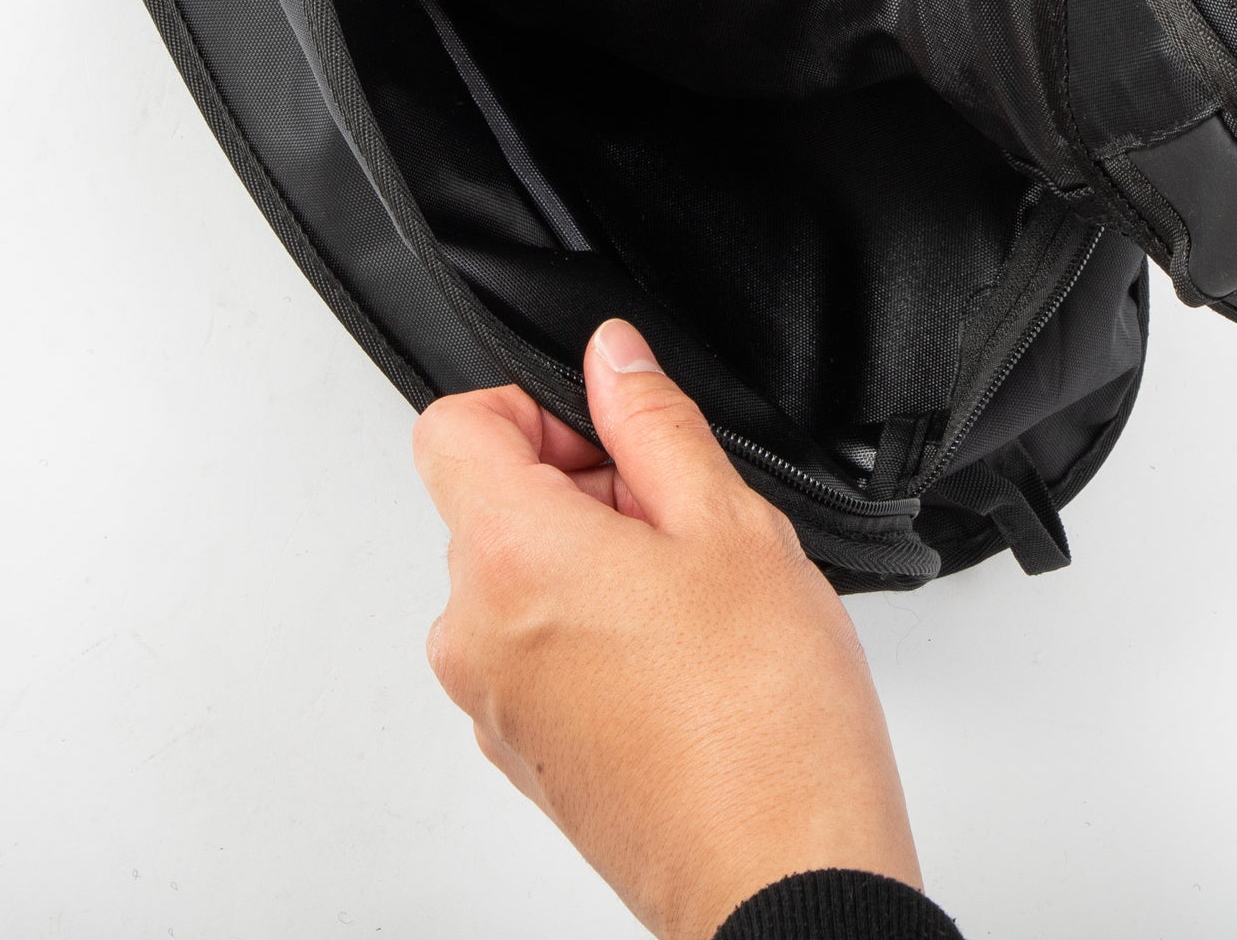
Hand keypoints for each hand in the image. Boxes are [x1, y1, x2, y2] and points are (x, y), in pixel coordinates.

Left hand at [412, 320, 919, 939]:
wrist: (781, 876)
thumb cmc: (766, 725)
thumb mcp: (732, 527)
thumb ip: (656, 423)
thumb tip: (613, 360)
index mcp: (510, 559)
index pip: (455, 428)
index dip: (534, 408)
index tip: (608, 431)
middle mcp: (477, 634)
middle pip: (493, 508)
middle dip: (587, 493)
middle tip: (686, 528)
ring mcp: (495, 705)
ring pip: (522, 584)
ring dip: (598, 568)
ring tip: (700, 610)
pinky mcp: (527, 756)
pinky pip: (539, 656)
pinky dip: (597, 639)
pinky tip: (688, 667)